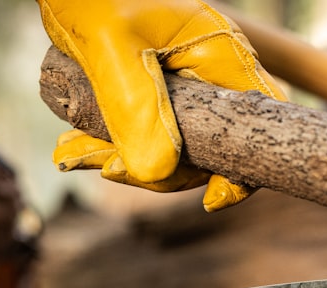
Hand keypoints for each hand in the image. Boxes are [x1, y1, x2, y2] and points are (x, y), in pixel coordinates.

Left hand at [37, 0, 286, 211]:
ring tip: (69, 153)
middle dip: (154, 168)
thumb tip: (157, 173)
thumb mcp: (110, 48)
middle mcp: (209, 71)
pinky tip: (71, 146)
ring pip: (166, 144)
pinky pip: (141, 130)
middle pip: (205, 147)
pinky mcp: (151, 86)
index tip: (211, 201)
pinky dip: (108, 143)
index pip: (257, 122)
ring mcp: (181, 81)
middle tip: (100, 165)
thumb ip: (134, 107)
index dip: (243, 170)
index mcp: (220, 56)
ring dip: (119, 157)